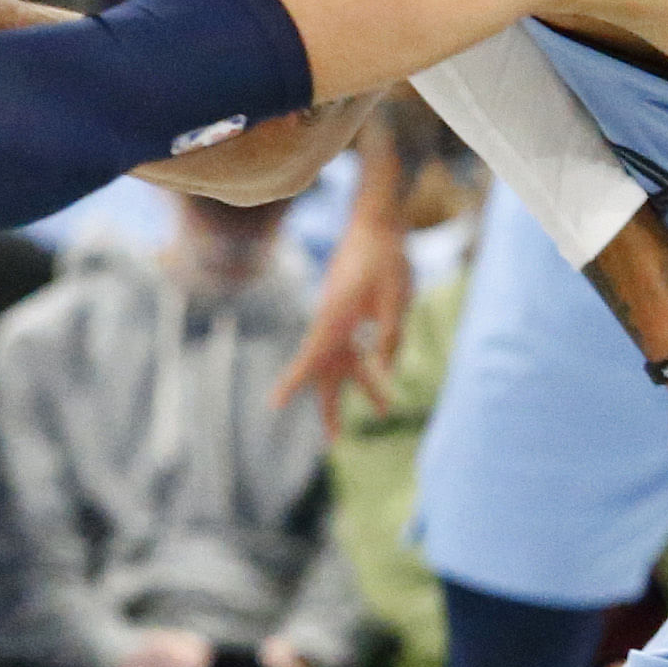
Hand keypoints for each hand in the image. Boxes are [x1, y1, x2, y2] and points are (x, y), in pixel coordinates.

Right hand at [273, 195, 410, 429]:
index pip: (309, 359)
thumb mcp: (395, 298)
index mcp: (335, 320)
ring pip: (346, 365)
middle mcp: (333, 325)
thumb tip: (385, 369)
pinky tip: (386, 383)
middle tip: (334, 442)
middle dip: (330, 408)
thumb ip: (390, 335)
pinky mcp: (354, 316)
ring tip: (385, 412)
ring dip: (362, 389)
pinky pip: (358, 350)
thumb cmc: (384, 258)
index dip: (291, 383)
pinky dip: (370, 369)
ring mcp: (342, 321)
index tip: (272, 405)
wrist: (378, 224)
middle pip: (325, 373)